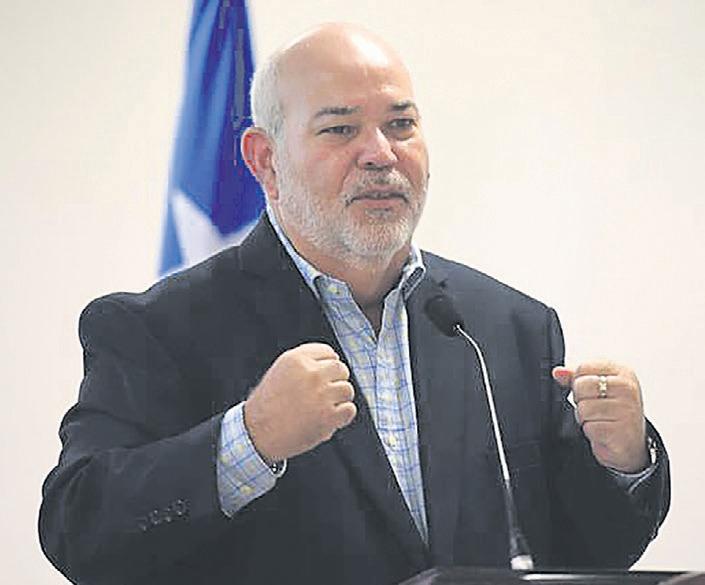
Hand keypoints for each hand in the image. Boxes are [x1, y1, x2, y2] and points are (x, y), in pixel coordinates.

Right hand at [243, 343, 356, 462]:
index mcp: (297, 359)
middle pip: (341, 369)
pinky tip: (329, 419)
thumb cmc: (267, 405)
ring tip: (325, 408)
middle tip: (325, 394)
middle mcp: (311, 373)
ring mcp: (321, 394)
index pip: (328, 352)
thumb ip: (304, 364)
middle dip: (336, 381)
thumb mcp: (280, 372)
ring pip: (347, 390)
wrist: (257, 433)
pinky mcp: (328, 416)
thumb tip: (333, 362)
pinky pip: (349, 409)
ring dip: (340, 400)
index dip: (328, 365)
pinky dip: (342, 416)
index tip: (324, 376)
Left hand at [553, 361, 647, 472]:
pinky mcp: (621, 431)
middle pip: (581, 386)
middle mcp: (627, 388)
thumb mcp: (596, 388)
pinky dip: (591, 432)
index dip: (578, 381)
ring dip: (585, 418)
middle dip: (581, 400)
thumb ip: (575, 377)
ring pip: (583, 408)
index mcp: (622, 372)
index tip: (592, 391)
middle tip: (596, 408)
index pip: (583, 367)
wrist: (630, 443)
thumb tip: (558, 372)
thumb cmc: (613, 412)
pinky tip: (604, 432)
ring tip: (600, 420)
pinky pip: (590, 427)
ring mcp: (626, 409)